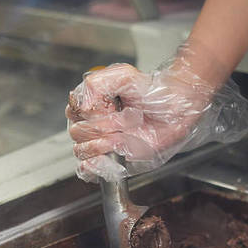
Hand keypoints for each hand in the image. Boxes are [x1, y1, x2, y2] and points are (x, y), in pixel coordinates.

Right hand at [66, 44, 247, 182]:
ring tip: (124, 134)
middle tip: (126, 118)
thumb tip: (82, 109)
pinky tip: (110, 156)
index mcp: (91, 104)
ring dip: (103, 143)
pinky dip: (94, 167)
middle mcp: (93, 124)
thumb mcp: (123, 76)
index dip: (90, 112)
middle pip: (77, 132)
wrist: (175, 107)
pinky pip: (88, 170)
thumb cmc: (152, 91)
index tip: (109, 106)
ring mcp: (102, 143)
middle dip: (102, 126)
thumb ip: (96, 84)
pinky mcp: (113, 159)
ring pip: (82, 151)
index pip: (72, 111)